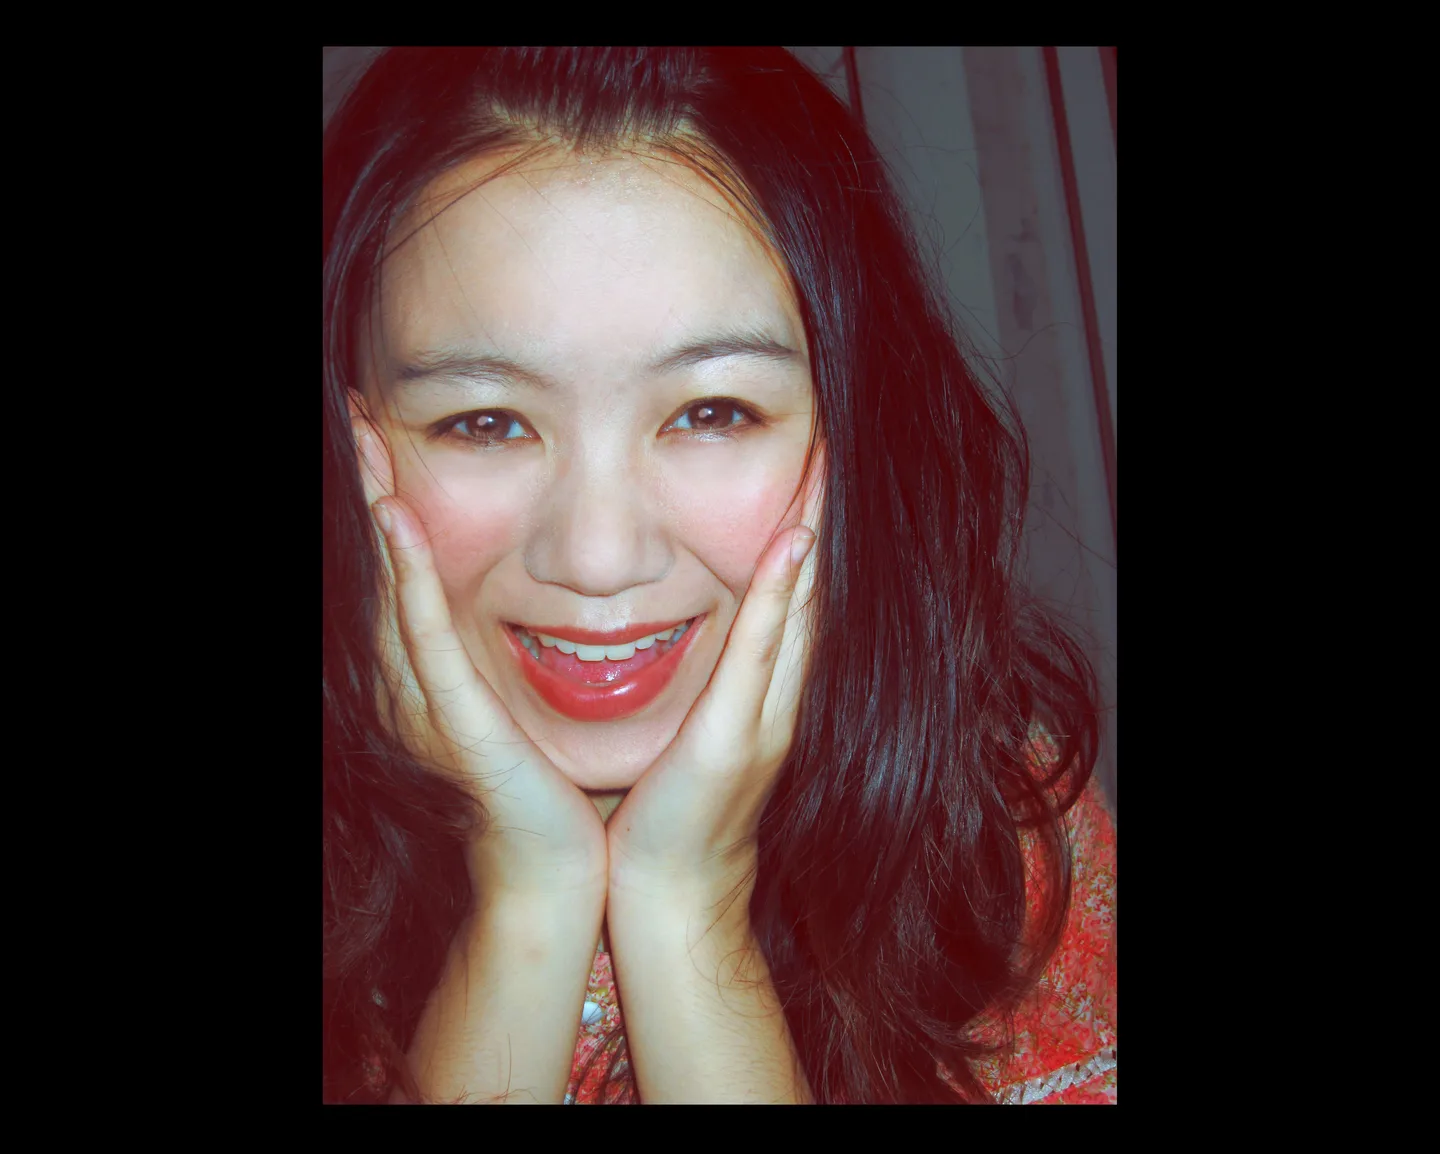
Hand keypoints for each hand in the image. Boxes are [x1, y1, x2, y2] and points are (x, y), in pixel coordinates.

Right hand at [352, 412, 607, 899]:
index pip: (409, 578)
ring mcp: (431, 702)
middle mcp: (419, 684)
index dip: (391, 511)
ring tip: (366, 448)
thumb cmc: (552, 791)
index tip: (386, 443)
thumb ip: (509, 657)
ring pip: (395, 591)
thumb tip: (545, 597)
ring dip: (378, 517)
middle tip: (360, 422)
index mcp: (438, 678)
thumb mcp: (523, 707)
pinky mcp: (456, 722)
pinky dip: (408, 579)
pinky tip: (395, 523)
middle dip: (372, 496)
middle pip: (387, 574)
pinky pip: (425, 639)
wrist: (556, 873)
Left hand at [606, 451, 823, 905]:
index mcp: (768, 693)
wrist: (669, 890)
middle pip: (811, 593)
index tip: (811, 466)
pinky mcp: (736, 739)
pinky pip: (763, 654)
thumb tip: (693, 623)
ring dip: (812, 537)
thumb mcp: (698, 731)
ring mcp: (766, 717)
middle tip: (830, 444)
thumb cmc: (672, 811)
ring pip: (800, 611)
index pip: (795, 598)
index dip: (807, 532)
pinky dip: (780, 598)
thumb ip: (711, 681)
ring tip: (824, 467)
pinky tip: (790, 546)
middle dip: (819, 517)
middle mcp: (780, 698)